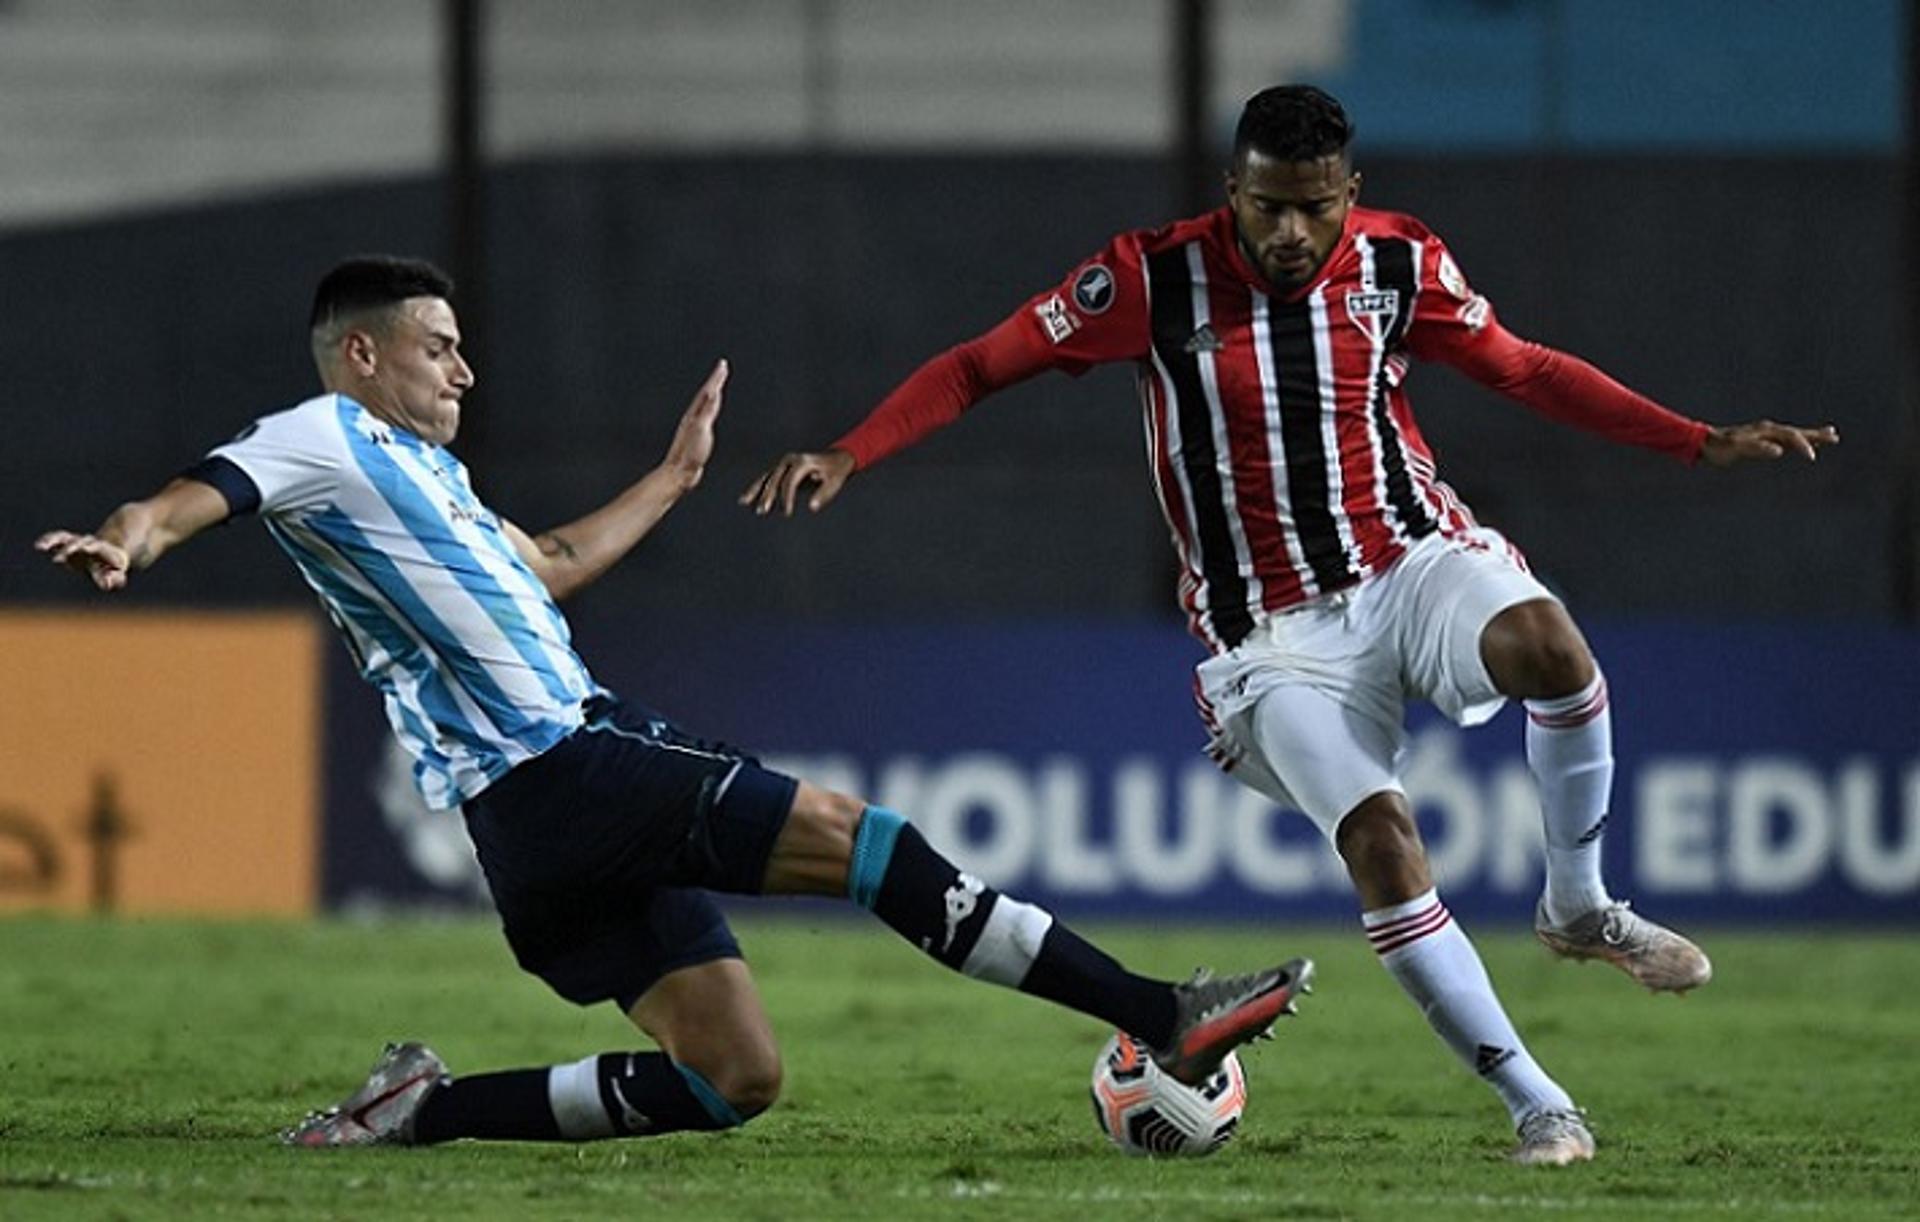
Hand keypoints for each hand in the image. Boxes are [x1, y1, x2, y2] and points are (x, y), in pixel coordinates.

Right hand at [36, 530, 132, 589]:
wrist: (108, 551)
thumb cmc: (113, 567)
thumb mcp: (118, 575)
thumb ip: (115, 579)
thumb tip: (107, 582)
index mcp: (102, 549)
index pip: (97, 546)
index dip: (92, 546)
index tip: (85, 548)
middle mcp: (88, 543)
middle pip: (78, 541)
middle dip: (69, 548)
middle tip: (57, 559)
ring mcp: (76, 542)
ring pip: (64, 537)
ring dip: (53, 540)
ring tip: (39, 546)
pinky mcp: (67, 543)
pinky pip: (56, 539)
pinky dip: (47, 541)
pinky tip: (38, 546)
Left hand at [661, 359, 728, 487]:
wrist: (678, 473)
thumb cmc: (689, 454)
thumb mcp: (701, 429)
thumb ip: (707, 410)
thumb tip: (713, 392)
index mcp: (695, 414)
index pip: (708, 391)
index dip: (716, 378)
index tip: (722, 365)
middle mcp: (693, 418)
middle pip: (706, 394)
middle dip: (715, 380)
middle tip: (722, 368)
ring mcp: (693, 426)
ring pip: (704, 404)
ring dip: (712, 392)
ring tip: (717, 385)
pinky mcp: (696, 436)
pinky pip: (705, 416)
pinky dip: (710, 408)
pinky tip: (710, 411)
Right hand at [739, 448, 856, 516]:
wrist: (836, 458)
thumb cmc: (836, 472)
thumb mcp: (835, 482)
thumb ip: (824, 494)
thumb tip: (812, 507)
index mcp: (802, 462)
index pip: (790, 481)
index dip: (787, 497)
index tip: (786, 513)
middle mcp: (790, 460)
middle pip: (775, 478)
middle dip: (768, 495)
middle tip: (763, 511)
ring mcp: (783, 463)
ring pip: (766, 477)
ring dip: (756, 491)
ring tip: (744, 503)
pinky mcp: (781, 469)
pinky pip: (765, 479)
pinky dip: (756, 489)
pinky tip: (744, 500)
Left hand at [1698, 419, 1838, 466]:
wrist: (1704, 443)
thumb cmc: (1719, 447)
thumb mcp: (1736, 448)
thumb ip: (1757, 448)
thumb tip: (1778, 450)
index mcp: (1764, 431)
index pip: (1790, 436)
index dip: (1802, 445)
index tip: (1812, 456)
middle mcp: (1767, 430)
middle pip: (1796, 432)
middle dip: (1815, 435)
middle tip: (1835, 437)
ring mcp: (1765, 434)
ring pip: (1792, 434)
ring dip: (1810, 435)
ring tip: (1828, 435)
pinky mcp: (1761, 440)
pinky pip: (1784, 440)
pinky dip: (1796, 441)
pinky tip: (1801, 445)